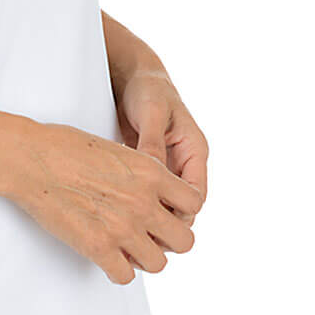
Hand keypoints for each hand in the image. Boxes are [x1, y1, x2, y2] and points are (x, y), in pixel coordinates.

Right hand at [6, 119, 202, 285]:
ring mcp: (122, 227)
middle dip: (168, 240)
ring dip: (144, 258)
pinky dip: (118, 271)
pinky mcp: (97, 247)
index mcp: (151, 172)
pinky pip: (125, 277)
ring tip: (129, 249)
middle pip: (185, 240)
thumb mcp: (116, 149)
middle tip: (152, 236)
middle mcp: (143, 201)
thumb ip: (140, 171)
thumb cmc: (62, 147)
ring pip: (159, 264)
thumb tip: (149, 188)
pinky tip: (108, 259)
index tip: (169, 213)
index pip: (194, 203)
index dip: (182, 211)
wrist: (29, 158)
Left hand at [115, 68, 207, 221]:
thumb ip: (153, 143)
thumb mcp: (151, 113)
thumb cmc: (147, 90)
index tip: (158, 225)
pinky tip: (119, 216)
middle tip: (140, 238)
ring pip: (165, 206)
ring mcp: (167, 168)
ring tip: (128, 232)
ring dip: (150, 219)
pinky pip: (148, 197)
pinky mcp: (149, 171)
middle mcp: (183, 163)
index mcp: (194, 151)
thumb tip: (154, 174)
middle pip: (182, 208)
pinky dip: (138, 208)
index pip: (196, 195)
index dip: (181, 214)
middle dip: (165, 224)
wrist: (132, 77)